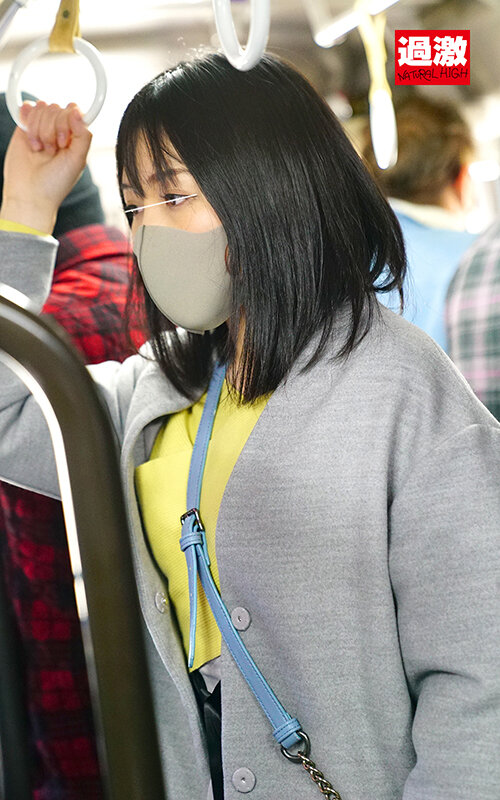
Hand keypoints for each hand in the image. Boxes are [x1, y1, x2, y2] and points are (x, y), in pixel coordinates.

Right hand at [1, 101, 91, 233]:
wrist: (30, 194)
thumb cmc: (56, 183)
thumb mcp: (78, 160)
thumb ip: (83, 134)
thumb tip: (77, 111)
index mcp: (75, 136)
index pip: (74, 111)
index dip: (67, 122)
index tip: (63, 143)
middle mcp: (59, 130)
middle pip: (57, 108)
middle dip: (52, 130)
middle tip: (51, 151)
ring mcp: (41, 127)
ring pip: (42, 107)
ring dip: (40, 130)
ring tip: (41, 150)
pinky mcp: (24, 127)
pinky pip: (27, 108)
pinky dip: (28, 122)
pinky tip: (31, 141)